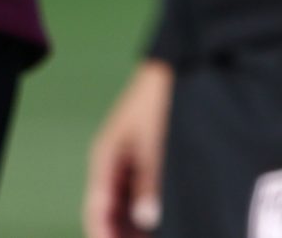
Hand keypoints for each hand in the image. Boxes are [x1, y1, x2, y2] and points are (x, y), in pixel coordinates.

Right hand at [84, 59, 173, 237]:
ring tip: (162, 233)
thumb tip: (146, 218)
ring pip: (129, 205)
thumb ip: (151, 179)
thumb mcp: (157, 139)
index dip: (105, 234)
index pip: (97, 209)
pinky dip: (150, 210)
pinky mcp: (149, 158)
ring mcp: (131, 161)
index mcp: (106, 157)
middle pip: (112, 212)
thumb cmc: (163, 96)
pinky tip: (164, 222)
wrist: (184, 61)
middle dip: (123, 233)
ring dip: (137, 224)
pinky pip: (143, 193)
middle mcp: (115, 163)